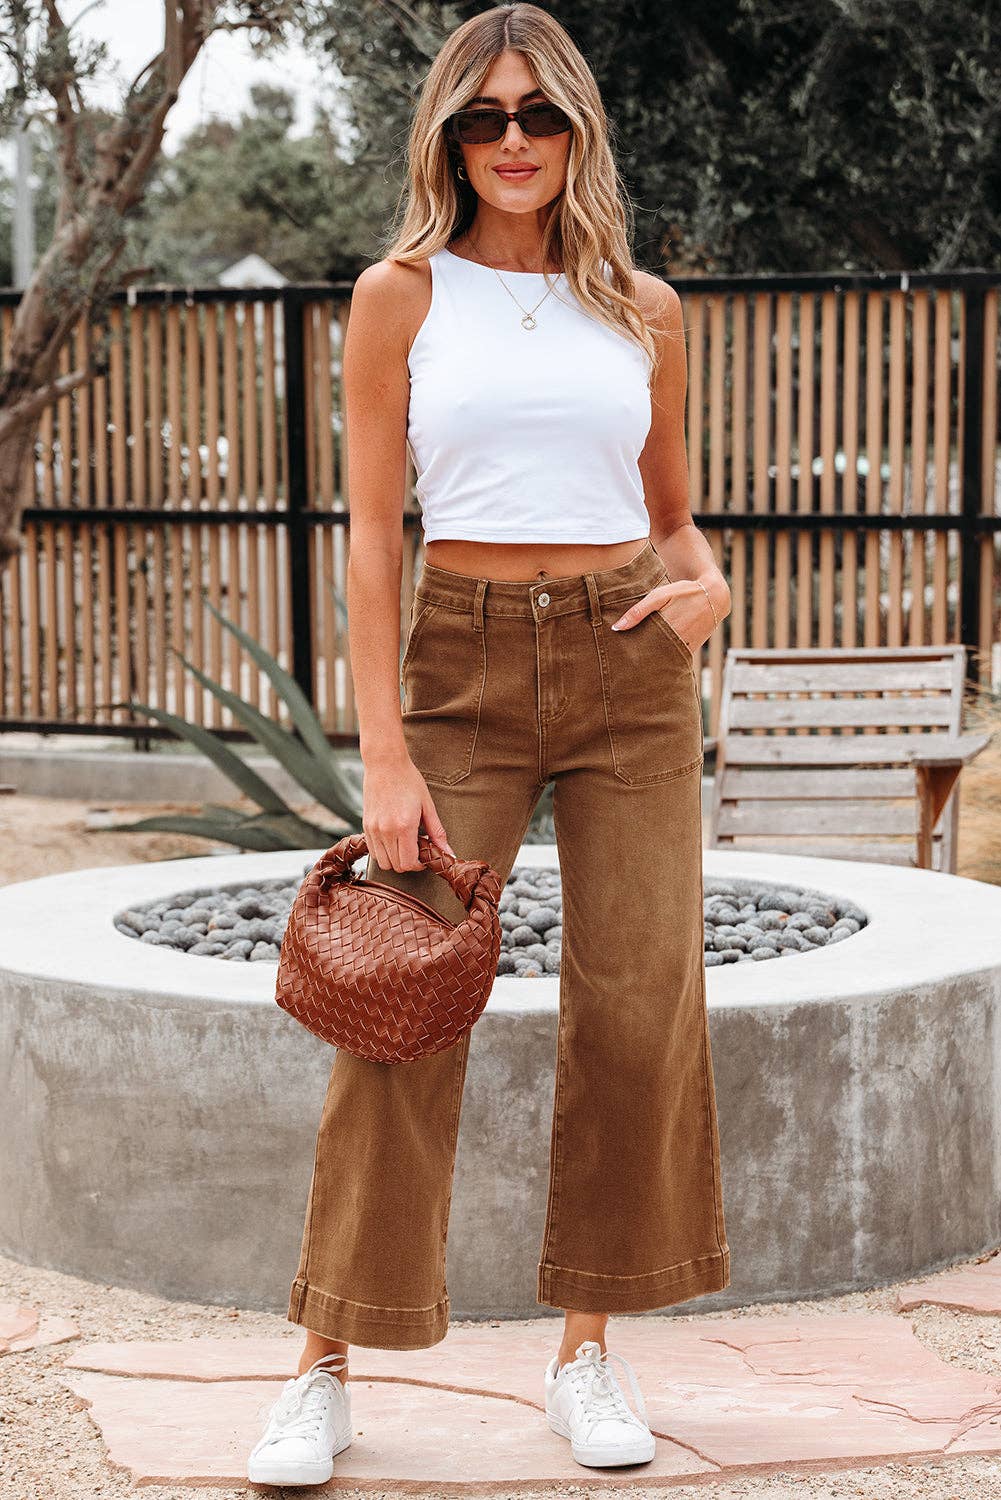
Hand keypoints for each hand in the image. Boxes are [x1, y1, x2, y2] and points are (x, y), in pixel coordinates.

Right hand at [362, 755, 455, 871]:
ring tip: (404, 844)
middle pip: (396, 866)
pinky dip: (383, 852)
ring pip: (383, 862)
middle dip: (409, 863)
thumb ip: (437, 833)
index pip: (409, 863)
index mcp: (404, 826)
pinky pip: (373, 851)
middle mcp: (386, 831)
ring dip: (395, 860)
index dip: (419, 865)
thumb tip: (448, 853)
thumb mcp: (427, 806)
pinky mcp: (365, 826)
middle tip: (416, 849)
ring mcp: (373, 829)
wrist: (385, 764)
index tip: (424, 856)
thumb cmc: (409, 781)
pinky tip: (393, 839)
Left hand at [610, 579, 716, 655]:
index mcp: (666, 629)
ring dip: (653, 660)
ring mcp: (685, 648)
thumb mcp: (659, 596)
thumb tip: (617, 627)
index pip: (642, 647)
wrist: (714, 597)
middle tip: (625, 664)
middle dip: (640, 659)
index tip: (619, 656)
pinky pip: (675, 658)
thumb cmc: (684, 593)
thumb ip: (638, 611)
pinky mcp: (692, 650)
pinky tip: (655, 658)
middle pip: (652, 656)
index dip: (631, 653)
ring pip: (664, 659)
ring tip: (638, 663)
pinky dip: (666, 658)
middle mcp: (677, 642)